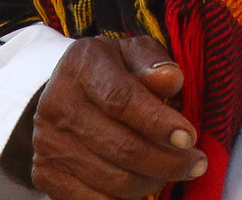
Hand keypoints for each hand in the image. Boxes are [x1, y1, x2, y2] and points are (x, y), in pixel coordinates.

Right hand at [0, 35, 206, 198]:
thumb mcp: (132, 54)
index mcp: (82, 65)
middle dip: (167, 162)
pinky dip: (126, 199)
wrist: (66, 94)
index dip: (159, 122)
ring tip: (174, 171)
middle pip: (121, 146)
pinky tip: (145, 183)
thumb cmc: (111, 73)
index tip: (189, 138)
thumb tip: (170, 79)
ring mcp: (47, 142)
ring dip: (153, 182)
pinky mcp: (46, 173)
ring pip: (113, 180)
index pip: (121, 100)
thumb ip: (153, 63)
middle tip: (195, 163)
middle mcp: (58, 103)